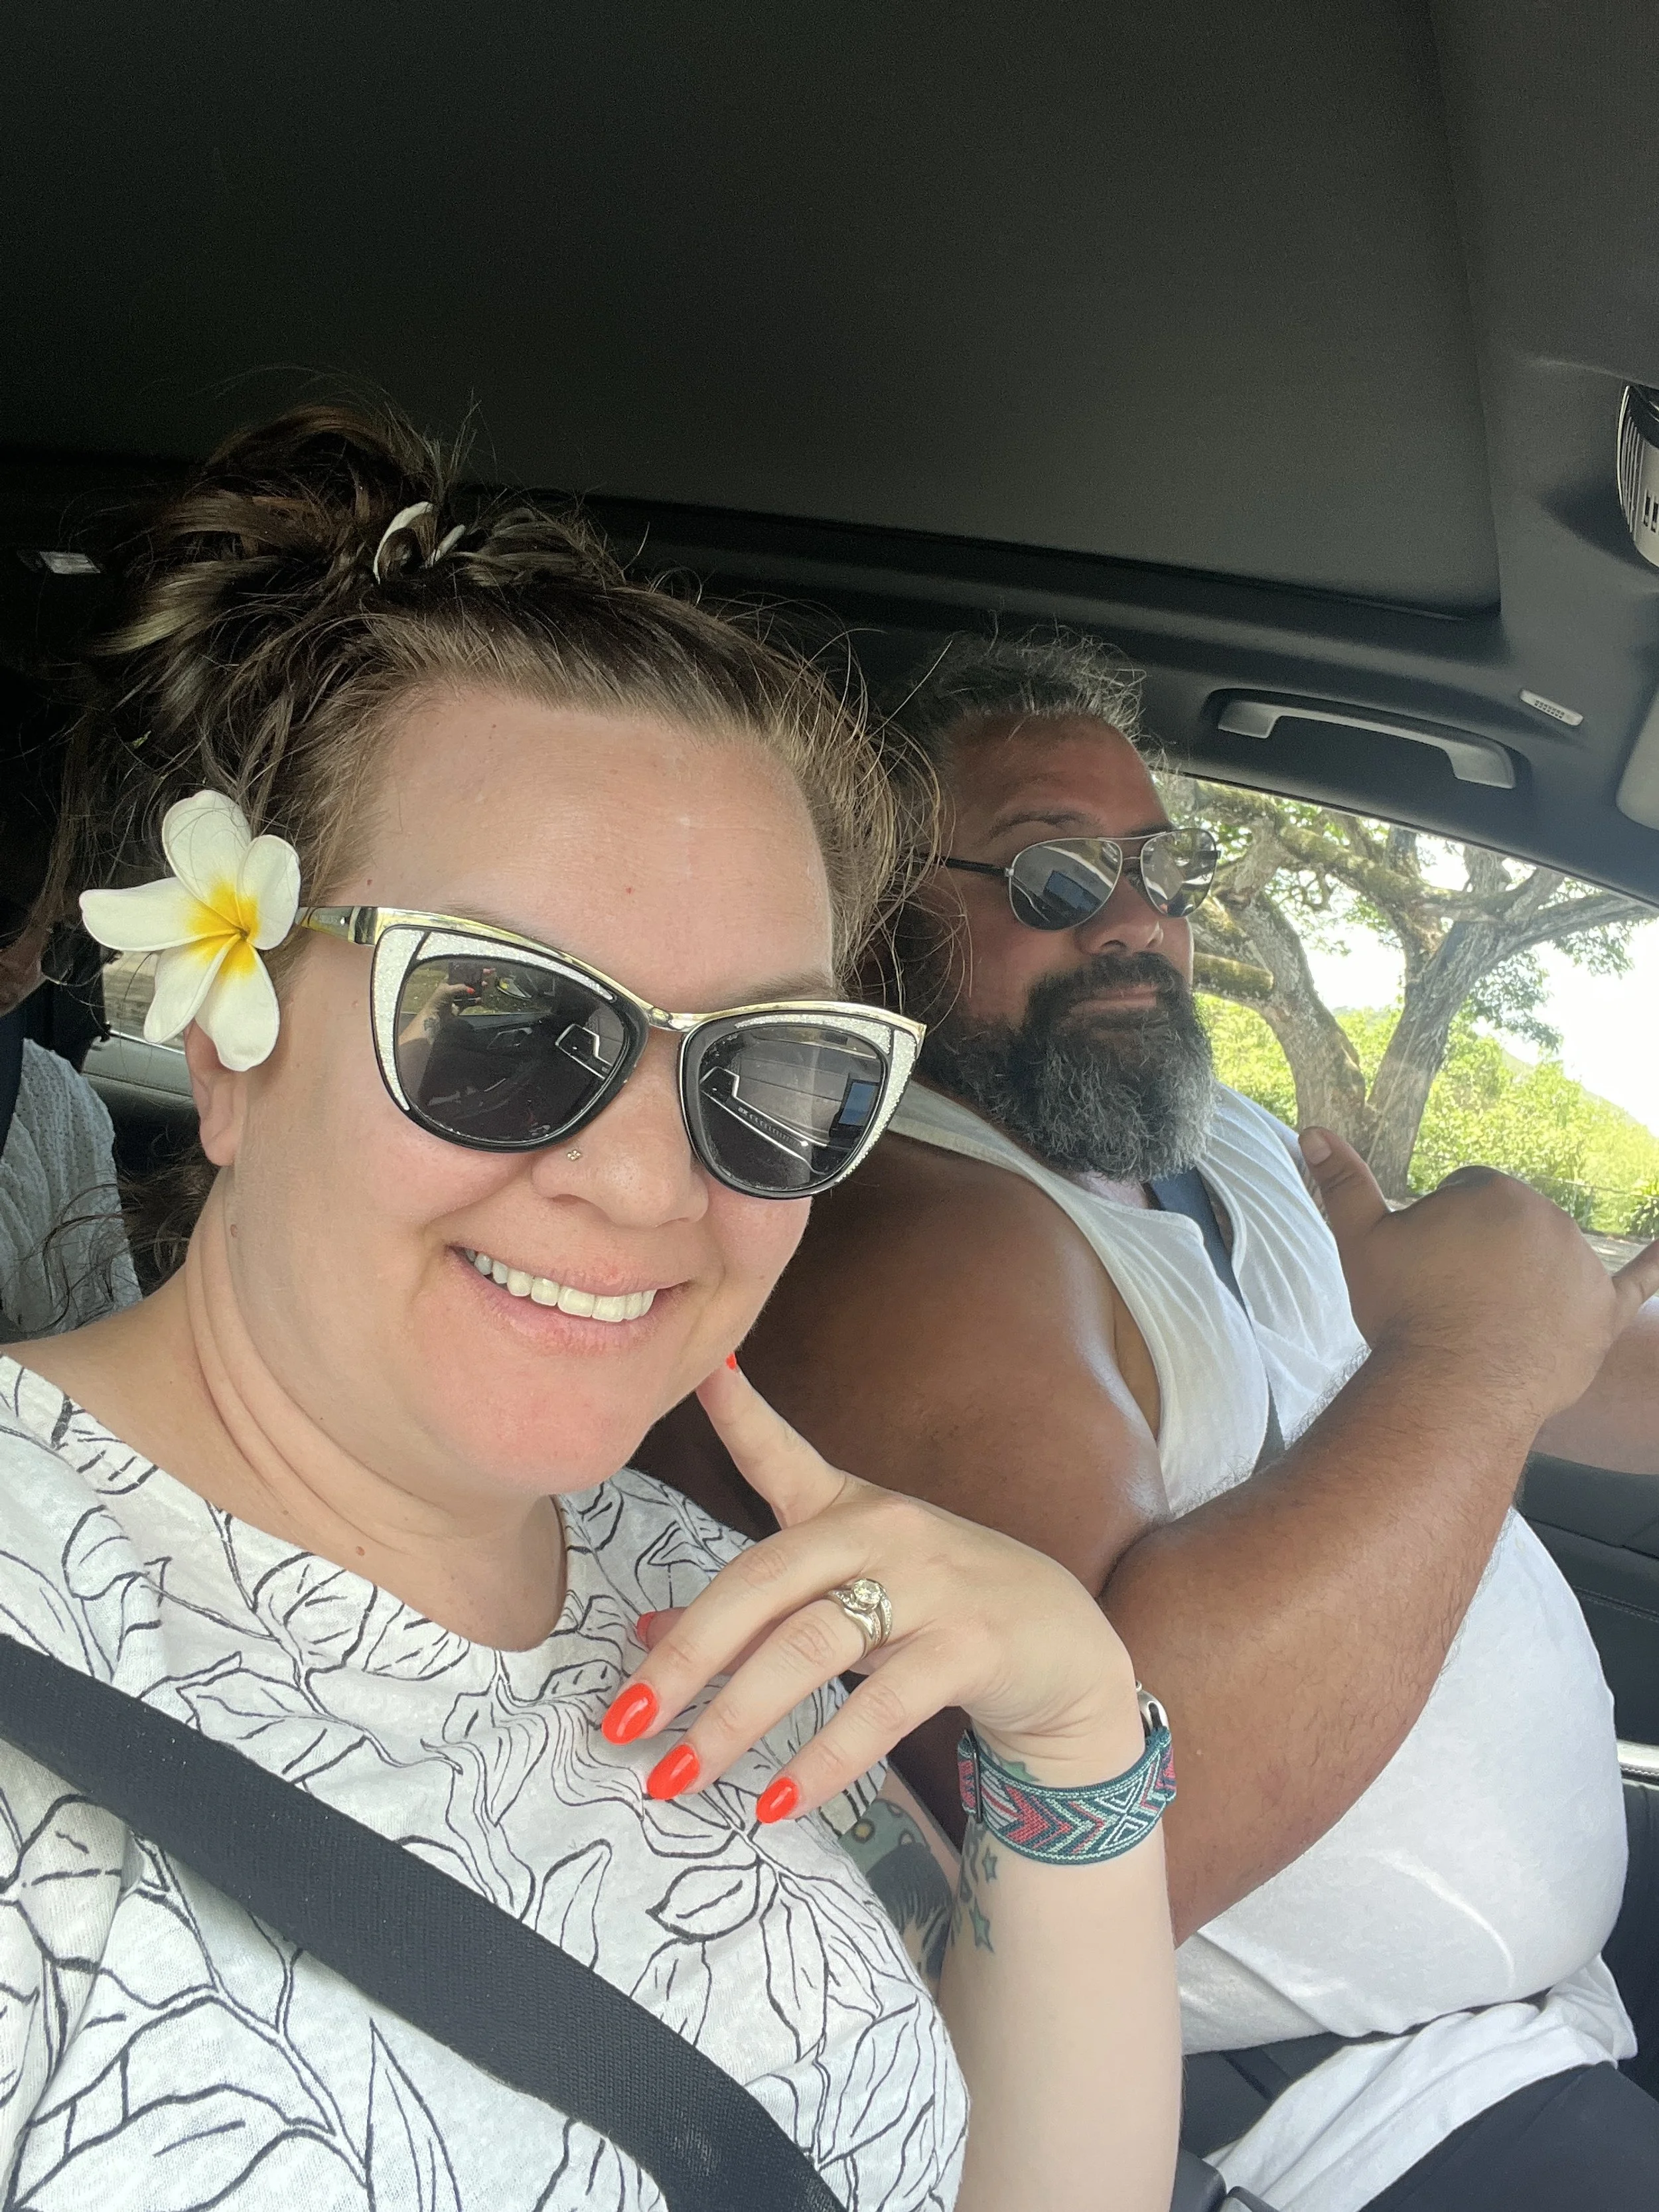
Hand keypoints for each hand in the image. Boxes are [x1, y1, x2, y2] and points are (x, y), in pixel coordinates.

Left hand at [605, 1361, 1143, 1819]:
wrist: (1063, 1650)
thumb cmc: (937, 1613)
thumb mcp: (845, 1597)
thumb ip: (753, 1613)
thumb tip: (649, 1639)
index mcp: (849, 1509)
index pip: (781, 1455)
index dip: (739, 1411)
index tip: (701, 1371)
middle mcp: (884, 1532)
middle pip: (764, 1580)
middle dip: (687, 1655)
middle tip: (623, 1720)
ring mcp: (930, 1585)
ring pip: (811, 1645)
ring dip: (736, 1716)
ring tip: (679, 1775)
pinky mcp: (969, 1646)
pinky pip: (883, 1705)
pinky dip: (824, 1759)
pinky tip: (777, 1802)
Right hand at [1301, 1127, 1658, 1423]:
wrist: (1450, 1389)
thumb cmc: (1403, 1314)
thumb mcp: (1360, 1243)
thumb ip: (1341, 1183)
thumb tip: (1311, 1130)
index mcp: (1491, 1190)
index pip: (1465, 1196)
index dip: (1439, 1234)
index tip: (1425, 1272)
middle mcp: (1547, 1216)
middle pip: (1509, 1225)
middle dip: (1483, 1255)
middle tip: (1449, 1302)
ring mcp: (1581, 1266)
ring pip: (1550, 1257)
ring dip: (1527, 1278)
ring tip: (1487, 1325)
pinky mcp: (1602, 1312)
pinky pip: (1639, 1281)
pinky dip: (1656, 1264)